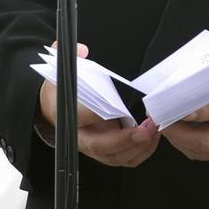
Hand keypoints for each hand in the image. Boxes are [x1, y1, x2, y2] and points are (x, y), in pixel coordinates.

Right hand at [38, 41, 159, 167]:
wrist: (53, 106)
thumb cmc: (60, 88)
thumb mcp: (61, 68)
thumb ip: (71, 56)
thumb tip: (82, 50)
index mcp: (68, 114)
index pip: (81, 117)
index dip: (98, 116)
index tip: (117, 108)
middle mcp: (80, 136)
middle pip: (102, 146)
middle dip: (127, 140)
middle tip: (148, 127)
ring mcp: (94, 145)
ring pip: (116, 157)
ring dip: (138, 148)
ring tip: (154, 130)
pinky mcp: (105, 149)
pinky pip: (124, 158)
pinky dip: (140, 151)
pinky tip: (152, 136)